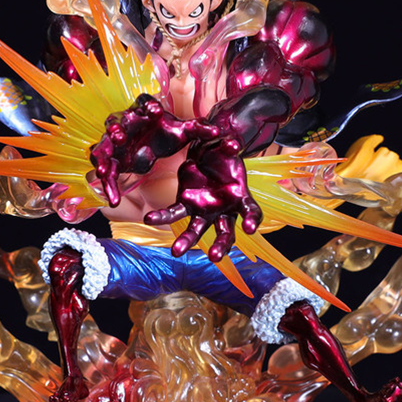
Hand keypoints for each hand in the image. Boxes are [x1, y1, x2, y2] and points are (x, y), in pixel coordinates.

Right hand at [90, 94, 217, 205]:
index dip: (147, 106)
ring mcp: (115, 142)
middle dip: (116, 128)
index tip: (156, 112)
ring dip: (103, 156)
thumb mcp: (183, 133)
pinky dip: (108, 185)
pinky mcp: (112, 160)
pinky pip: (106, 172)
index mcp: (145, 111)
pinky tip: (113, 198)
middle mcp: (126, 123)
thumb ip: (199, 130)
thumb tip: (218, 132)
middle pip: (116, 121)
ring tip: (104, 170)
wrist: (152, 149)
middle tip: (119, 135)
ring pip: (104, 147)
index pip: (143, 102)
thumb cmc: (165, 134)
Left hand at [145, 137, 262, 261]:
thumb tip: (232, 144)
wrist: (209, 152)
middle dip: (220, 245)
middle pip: (225, 232)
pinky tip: (149, 218)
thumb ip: (231, 145)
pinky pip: (173, 213)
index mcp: (240, 197)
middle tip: (214, 256)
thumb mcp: (228, 146)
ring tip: (176, 252)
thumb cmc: (224, 153)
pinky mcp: (185, 204)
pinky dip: (162, 216)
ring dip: (186, 241)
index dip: (251, 220)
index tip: (249, 229)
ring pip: (196, 230)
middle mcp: (223, 210)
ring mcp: (203, 211)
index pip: (251, 211)